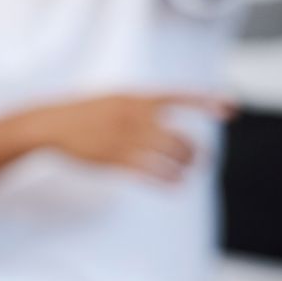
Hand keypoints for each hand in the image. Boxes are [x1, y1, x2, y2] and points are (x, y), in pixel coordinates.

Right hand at [20, 93, 233, 181]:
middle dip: (195, 153)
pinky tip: (175, 184)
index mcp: (134, 97)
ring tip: (186, 172)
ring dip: (185, 168)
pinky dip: (169, 181)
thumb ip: (142, 105)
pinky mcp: (116, 160)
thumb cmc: (84, 112)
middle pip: (181, 138)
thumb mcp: (114, 98)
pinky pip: (152, 173)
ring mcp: (125, 139)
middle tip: (199, 160)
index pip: (178, 96)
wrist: (50, 124)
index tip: (231, 109)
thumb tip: (169, 113)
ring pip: (170, 157)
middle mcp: (134, 116)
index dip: (206, 102)